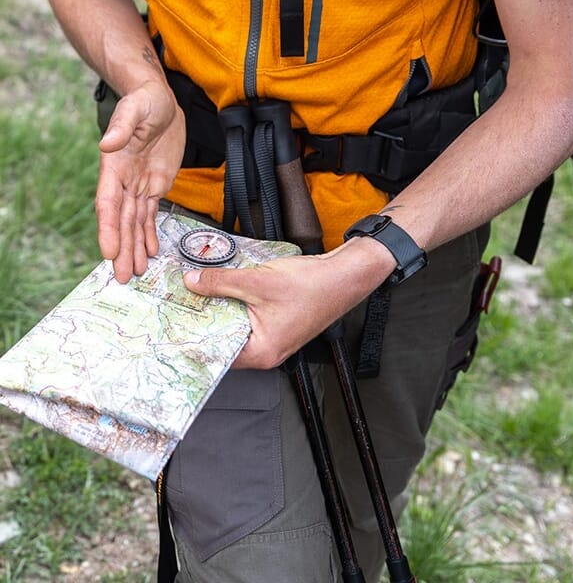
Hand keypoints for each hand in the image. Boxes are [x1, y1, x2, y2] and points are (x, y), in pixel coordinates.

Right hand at [96, 79, 184, 282]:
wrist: (160, 99)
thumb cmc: (145, 101)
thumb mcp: (136, 109)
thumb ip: (123, 126)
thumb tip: (107, 144)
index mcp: (115, 166)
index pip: (108, 203)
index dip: (108, 228)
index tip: (108, 251)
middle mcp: (124, 180)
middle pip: (121, 221)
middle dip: (122, 248)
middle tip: (122, 276)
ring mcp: (139, 184)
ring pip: (135, 223)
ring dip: (135, 248)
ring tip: (134, 272)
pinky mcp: (156, 184)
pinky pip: (151, 214)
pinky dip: (149, 234)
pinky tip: (150, 253)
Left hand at [182, 239, 392, 368]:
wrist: (345, 276)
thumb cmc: (312, 286)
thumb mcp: (258, 281)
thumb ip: (221, 282)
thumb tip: (191, 282)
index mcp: (262, 352)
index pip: (216, 353)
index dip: (192, 339)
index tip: (169, 328)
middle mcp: (267, 352)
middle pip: (224, 340)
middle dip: (202, 321)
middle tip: (176, 307)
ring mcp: (273, 338)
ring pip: (235, 327)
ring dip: (219, 311)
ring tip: (195, 296)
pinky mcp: (278, 324)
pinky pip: (248, 318)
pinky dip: (235, 305)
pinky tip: (222, 289)